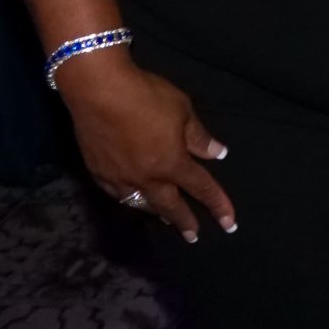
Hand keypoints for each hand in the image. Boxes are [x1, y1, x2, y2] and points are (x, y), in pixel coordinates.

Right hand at [56, 55, 233, 241]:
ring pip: (142, 204)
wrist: (98, 91)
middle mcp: (147, 178)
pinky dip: (130, 199)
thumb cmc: (146, 96)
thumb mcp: (182, 110)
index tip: (230, 223)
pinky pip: (118, 195)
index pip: (201, 188)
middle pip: (170, 207)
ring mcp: (120, 179)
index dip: (218, 205)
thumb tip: (218, 154)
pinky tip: (131, 198)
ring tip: (165, 219)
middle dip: (184, 222)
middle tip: (192, 237)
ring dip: (156, 213)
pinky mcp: (98, 173)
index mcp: (172, 164)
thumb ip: (199, 137)